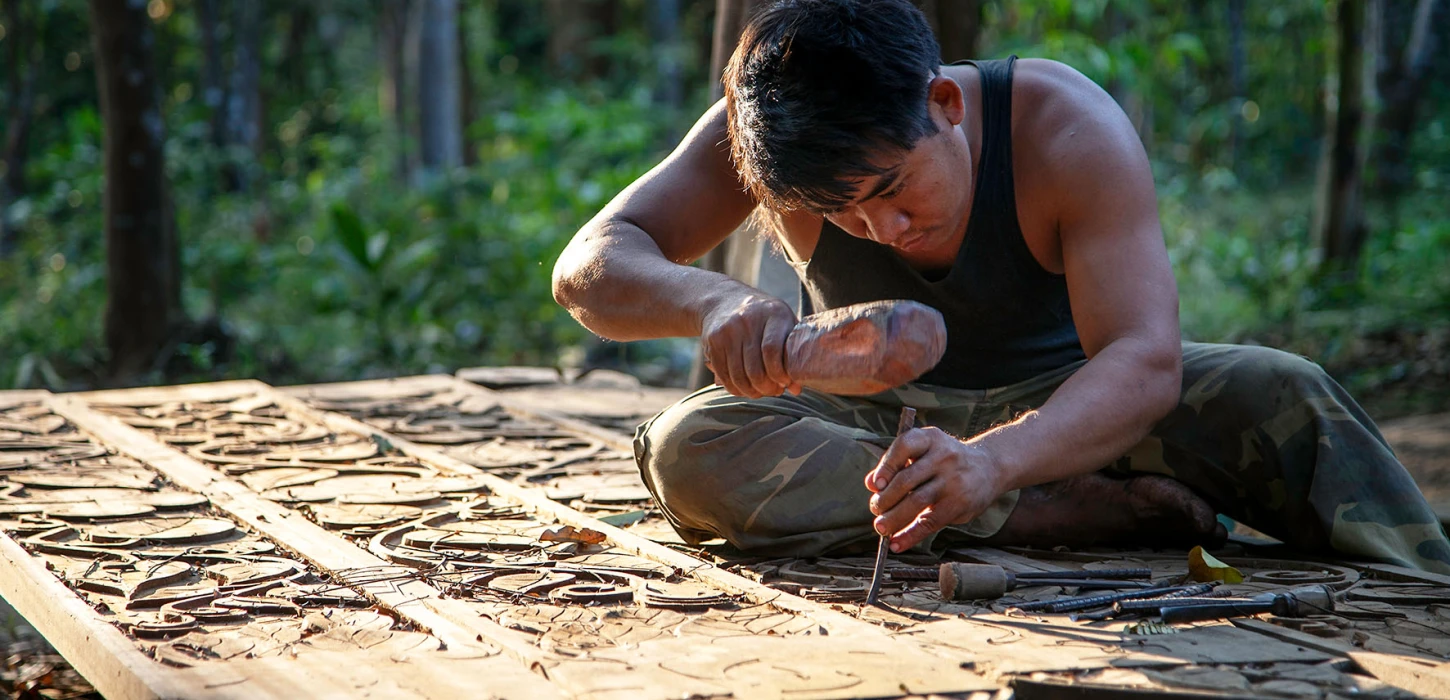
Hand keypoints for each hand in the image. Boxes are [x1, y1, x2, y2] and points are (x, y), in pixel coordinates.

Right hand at [700, 292, 802, 397]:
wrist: (725, 299)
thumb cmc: (764, 318)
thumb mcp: (783, 324)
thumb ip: (792, 353)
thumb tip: (796, 389)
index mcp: (773, 313)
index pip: (772, 351)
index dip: (779, 373)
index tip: (784, 382)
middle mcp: (748, 319)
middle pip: (755, 368)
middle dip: (766, 387)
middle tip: (773, 391)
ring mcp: (728, 330)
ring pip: (738, 375)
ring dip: (751, 391)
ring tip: (760, 392)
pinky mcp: (713, 340)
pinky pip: (724, 374)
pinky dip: (735, 388)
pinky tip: (744, 388)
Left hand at [864, 427, 1004, 551]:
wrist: (990, 467)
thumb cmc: (945, 460)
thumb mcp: (924, 452)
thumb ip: (897, 464)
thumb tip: (870, 483)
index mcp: (930, 438)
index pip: (904, 447)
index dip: (886, 466)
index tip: (874, 485)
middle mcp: (943, 456)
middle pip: (907, 480)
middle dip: (885, 498)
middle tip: (875, 508)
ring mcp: (953, 480)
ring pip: (917, 502)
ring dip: (894, 518)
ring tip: (880, 528)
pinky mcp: (959, 504)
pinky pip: (930, 522)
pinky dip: (910, 535)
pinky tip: (896, 543)